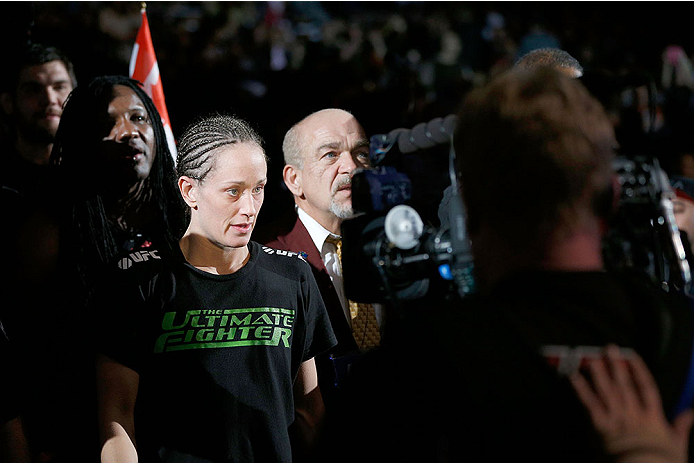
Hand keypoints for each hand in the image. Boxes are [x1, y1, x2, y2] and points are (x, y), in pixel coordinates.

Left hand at [569, 345, 693, 462]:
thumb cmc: (662, 462)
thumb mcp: (678, 446)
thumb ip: (682, 427)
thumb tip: (692, 412)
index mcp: (652, 416)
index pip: (646, 387)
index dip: (639, 369)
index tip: (632, 355)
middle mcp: (633, 413)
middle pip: (623, 384)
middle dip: (616, 365)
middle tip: (608, 348)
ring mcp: (616, 418)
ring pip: (606, 391)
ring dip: (598, 373)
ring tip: (590, 357)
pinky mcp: (601, 427)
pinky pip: (590, 404)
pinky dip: (581, 390)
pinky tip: (574, 377)